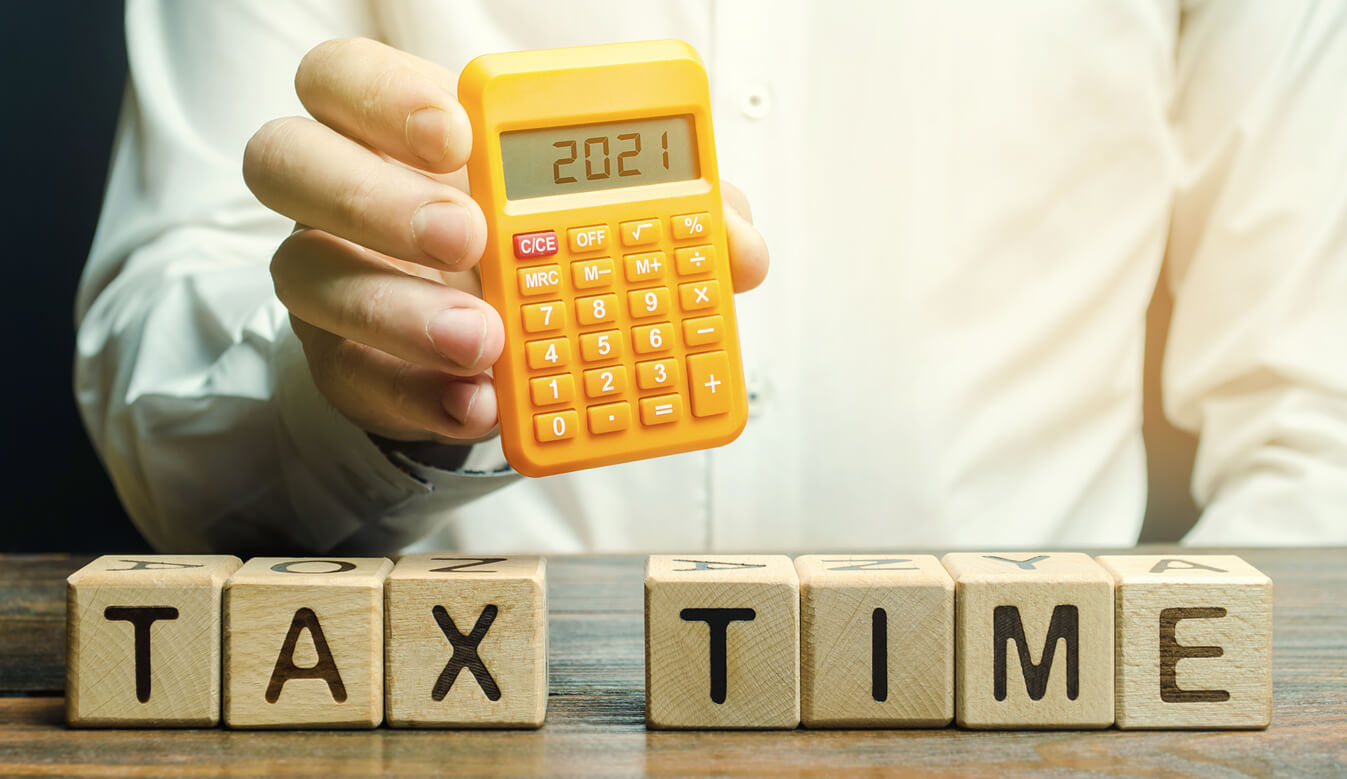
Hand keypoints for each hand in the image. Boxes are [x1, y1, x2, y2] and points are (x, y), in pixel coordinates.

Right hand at [243, 38, 768, 444]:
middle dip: (378, 196)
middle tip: (471, 236)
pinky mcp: (339, 364)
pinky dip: (419, 394)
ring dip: (406, 312)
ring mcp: (332, 281)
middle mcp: (344, 197)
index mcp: (401, 133)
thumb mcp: (601, 223)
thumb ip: (669, 216)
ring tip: (491, 340)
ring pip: (308, 278)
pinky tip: (478, 402)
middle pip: (290, 159)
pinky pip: (350, 377)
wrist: (486, 349)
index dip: (388, 97)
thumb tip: (739, 251)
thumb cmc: (534, 255)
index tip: (463, 136)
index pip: (346, 81)